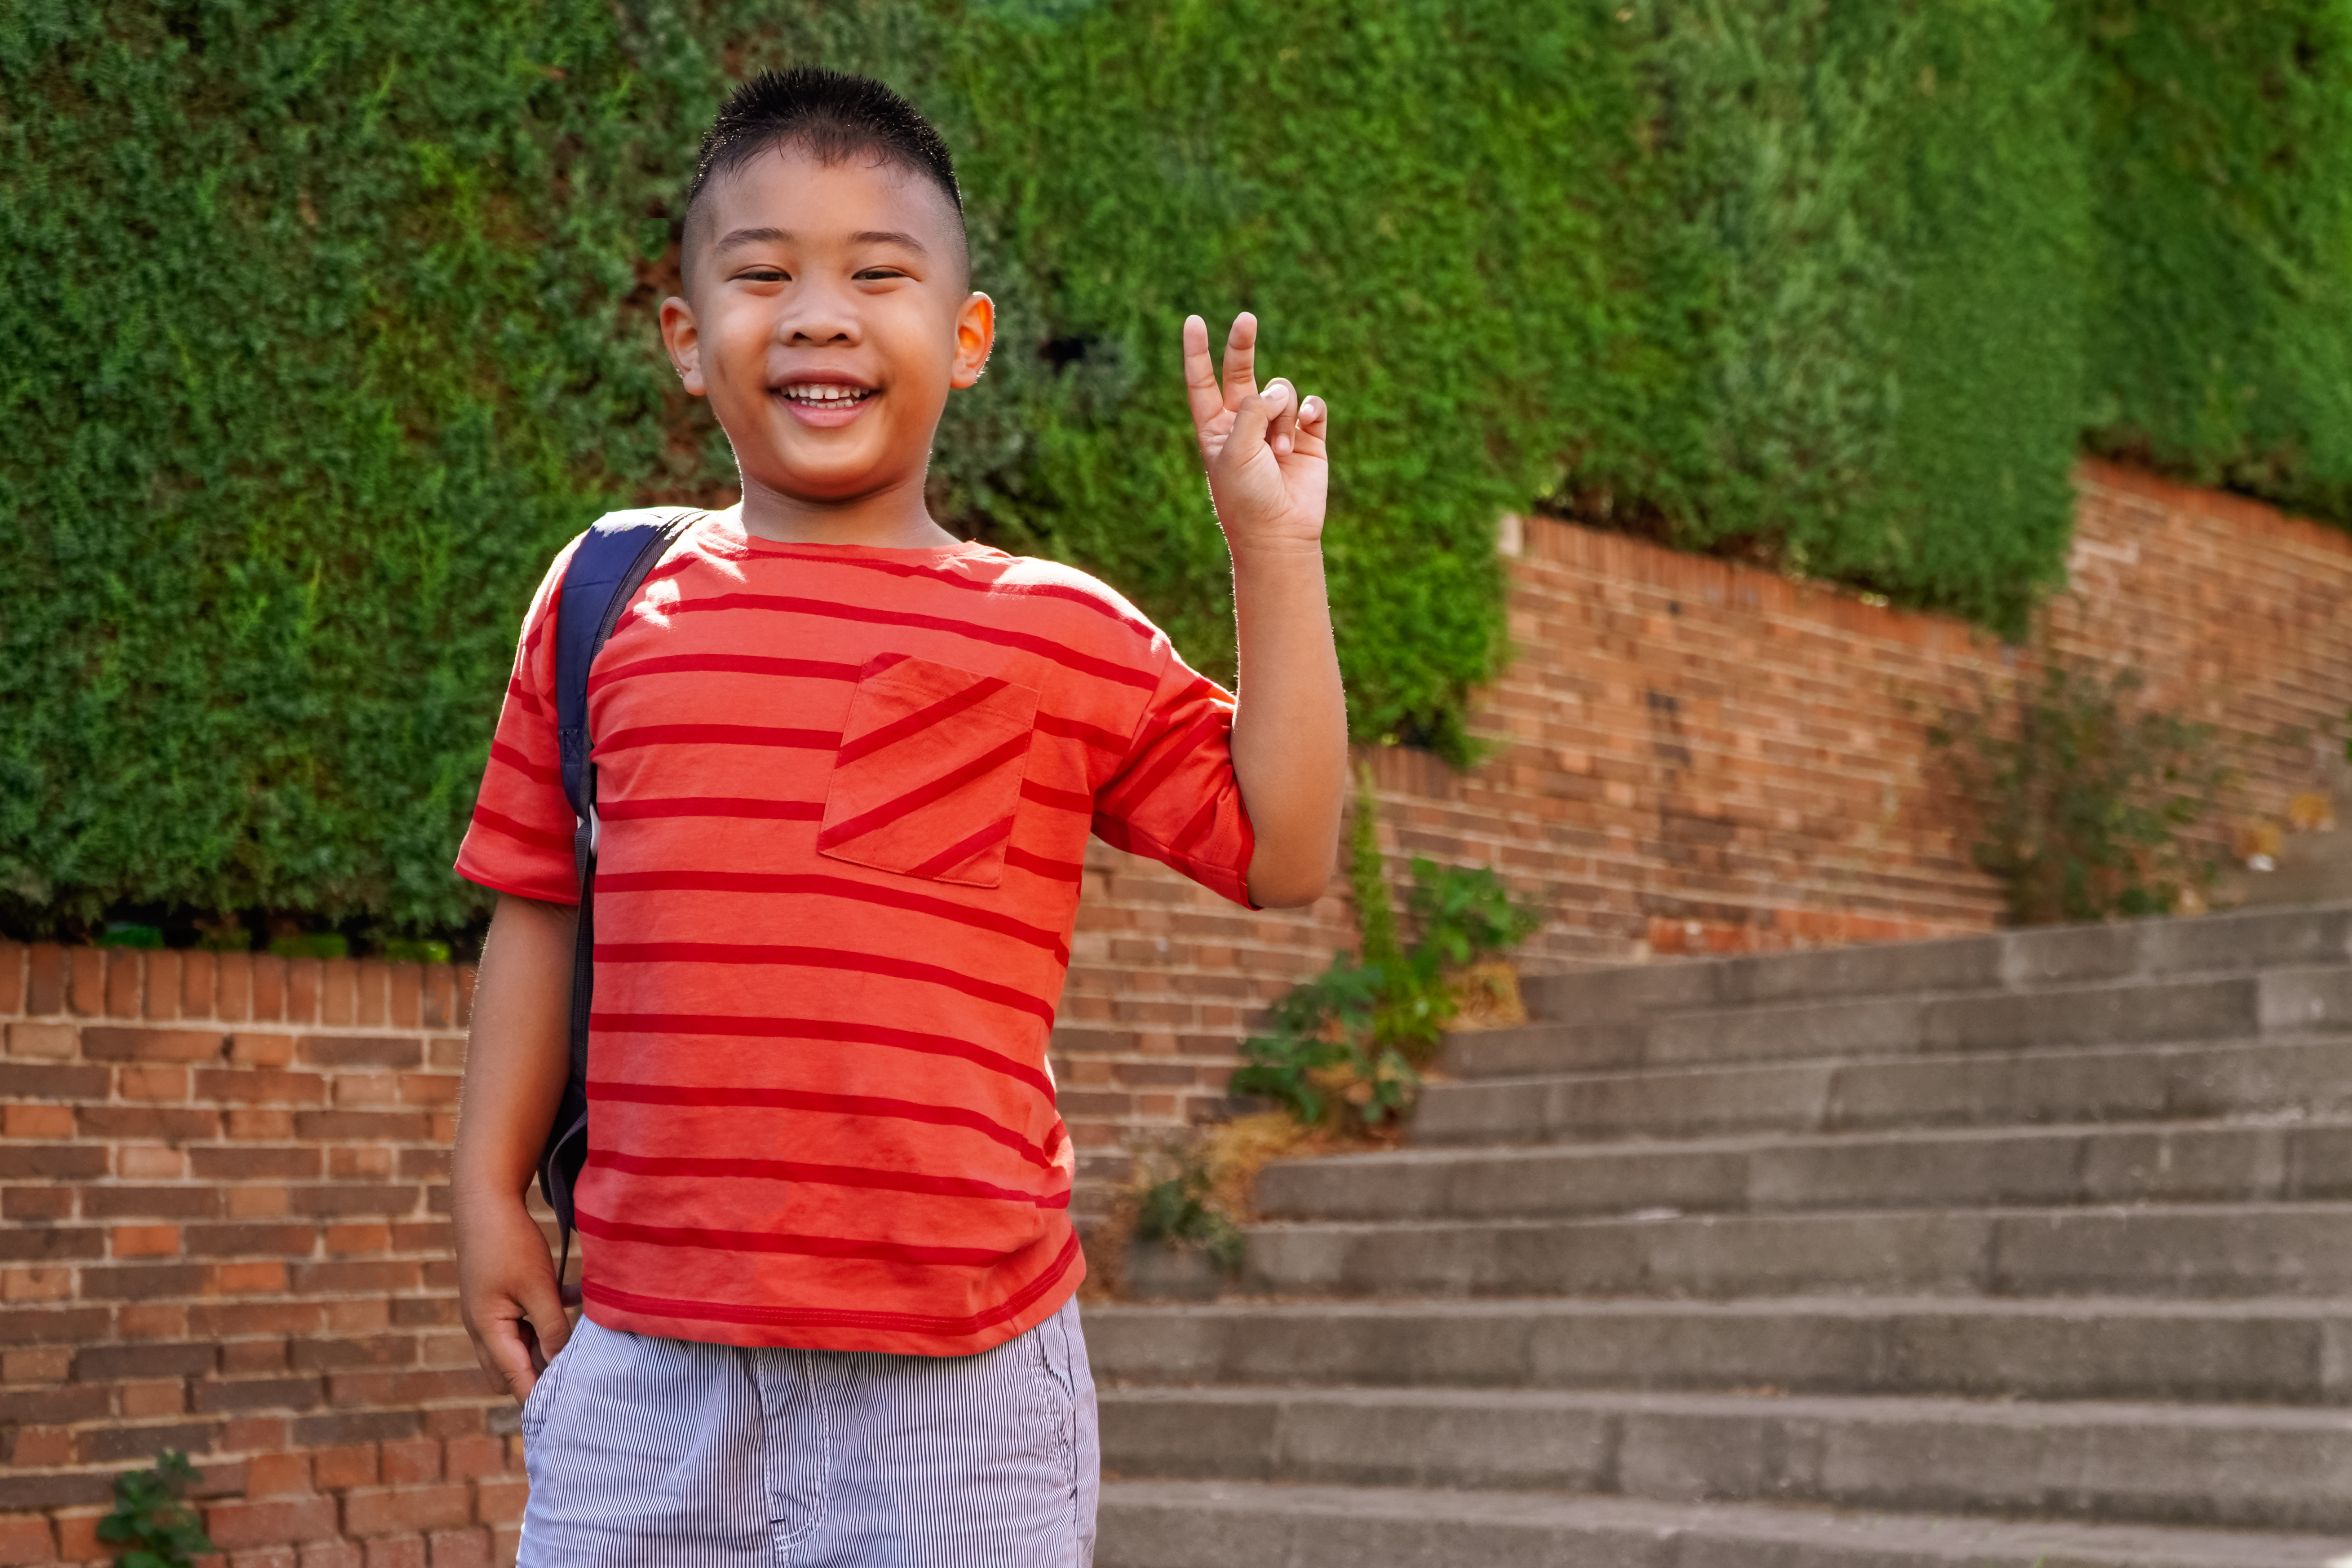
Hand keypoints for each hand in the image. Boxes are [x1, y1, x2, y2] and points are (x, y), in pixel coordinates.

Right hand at [455, 1192, 571, 1402]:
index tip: (566, 1413)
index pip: (515, 1379)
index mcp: (488, 1331)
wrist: (484, 1200)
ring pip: (519, 1343)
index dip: (540, 1397)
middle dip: (541, 1375)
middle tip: (577, 1376)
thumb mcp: (538, 1287)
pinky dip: (545, 1315)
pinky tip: (574, 1296)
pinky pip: (522, 1317)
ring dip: (546, 1342)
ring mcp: (487, 1311)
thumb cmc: (510, 1243)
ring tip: (580, 1341)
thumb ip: (553, 1327)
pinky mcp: (496, 1294)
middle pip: (511, 1370)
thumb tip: (563, 1364)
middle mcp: (482, 1327)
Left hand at [1184, 313, 1328, 557]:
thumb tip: (1278, 390)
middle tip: (1246, 318)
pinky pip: (1311, 405)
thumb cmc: (1247, 498)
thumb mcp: (1235, 451)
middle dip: (1242, 345)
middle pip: (1241, 372)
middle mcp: (1245, 424)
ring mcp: (1277, 429)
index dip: (1197, 352)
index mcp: (1215, 429)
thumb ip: (1251, 412)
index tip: (1193, 321)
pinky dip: (1308, 412)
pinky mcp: (1308, 436)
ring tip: (1280, 451)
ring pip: (1282, 392)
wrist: (1280, 535)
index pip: (1202, 382)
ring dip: (1281, 416)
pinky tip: (1305, 426)